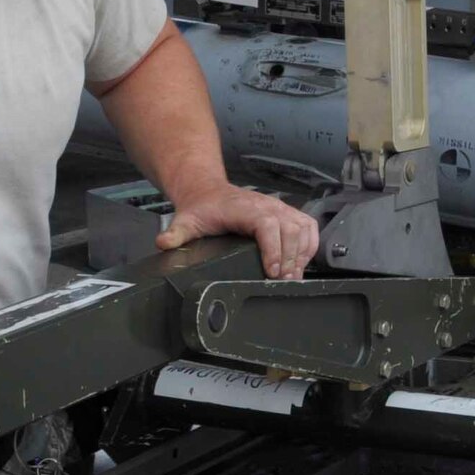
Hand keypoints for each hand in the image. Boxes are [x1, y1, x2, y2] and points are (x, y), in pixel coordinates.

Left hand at [156, 183, 320, 278]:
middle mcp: (268, 206)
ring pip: (303, 229)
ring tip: (292, 278)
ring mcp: (281, 209)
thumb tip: (164, 243)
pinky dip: (309, 246)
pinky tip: (301, 263)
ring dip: (301, 254)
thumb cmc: (203, 207)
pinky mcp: (288, 214)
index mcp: (246, 208)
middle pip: (291, 230)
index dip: (274, 249)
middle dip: (291, 258)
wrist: (210, 191)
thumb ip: (177, 233)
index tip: (273, 272)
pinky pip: (308, 228)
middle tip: (283, 282)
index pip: (268, 225)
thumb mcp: (187, 220)